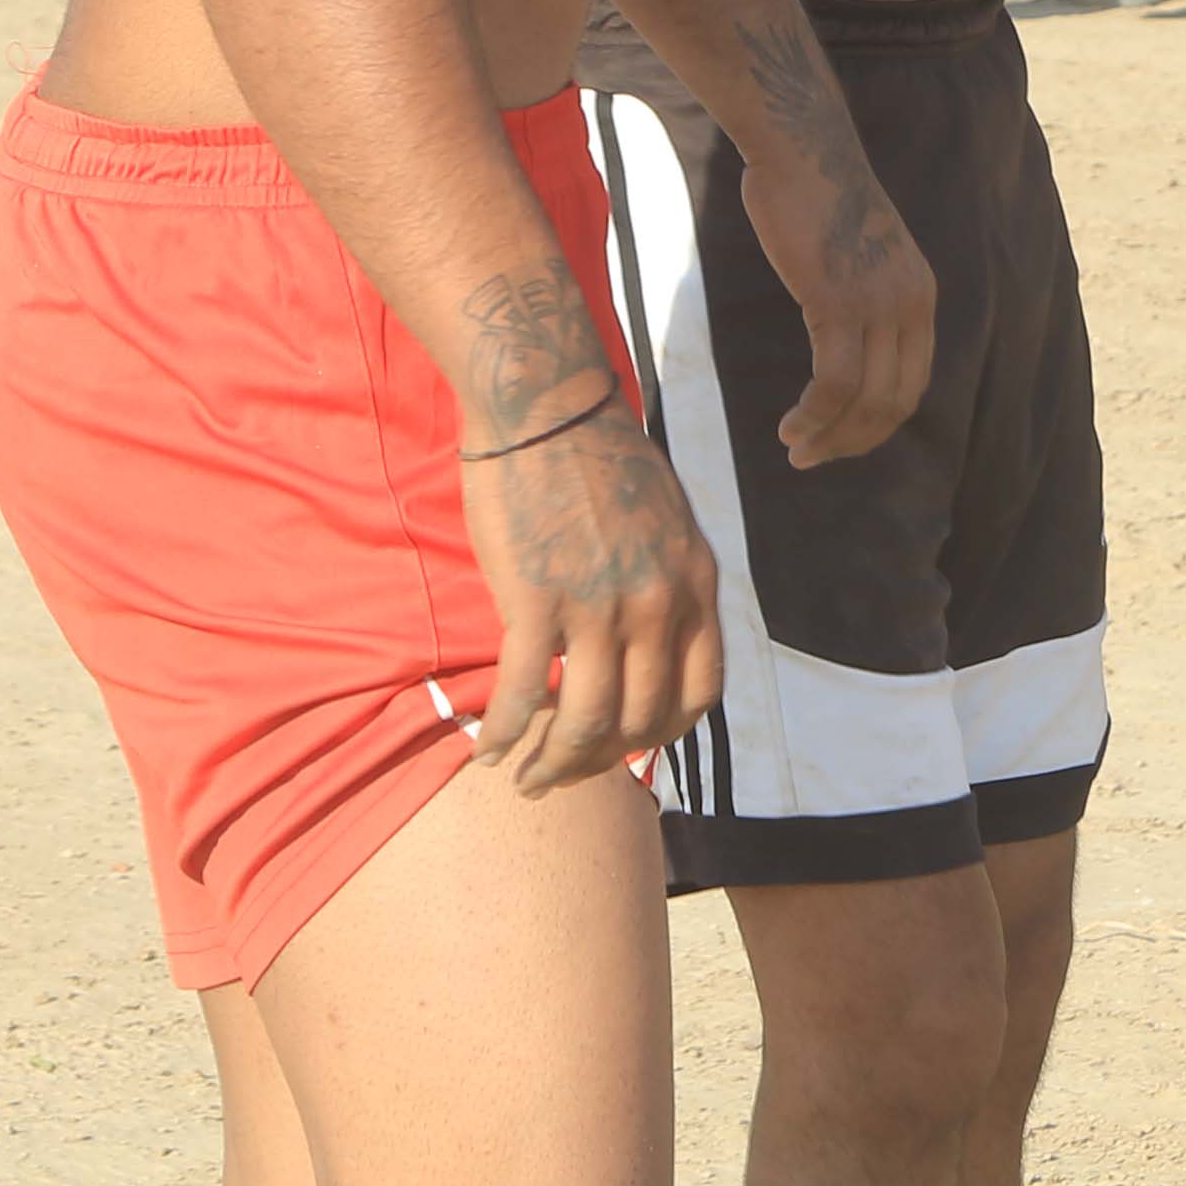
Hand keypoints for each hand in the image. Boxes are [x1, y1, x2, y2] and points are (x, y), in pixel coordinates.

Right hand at [460, 404, 720, 793]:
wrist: (545, 406)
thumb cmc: (597, 456)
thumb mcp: (668, 521)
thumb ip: (669, 584)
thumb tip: (653, 645)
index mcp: (695, 583)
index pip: (699, 694)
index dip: (664, 735)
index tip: (630, 747)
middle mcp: (658, 603)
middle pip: (641, 722)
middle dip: (602, 763)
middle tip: (565, 773)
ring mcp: (599, 605)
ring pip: (585, 724)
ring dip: (553, 766)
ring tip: (526, 779)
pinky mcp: (537, 600)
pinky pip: (522, 692)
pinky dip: (503, 733)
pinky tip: (485, 750)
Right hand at [737, 138, 932, 466]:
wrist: (803, 149)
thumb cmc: (817, 195)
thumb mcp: (859, 254)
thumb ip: (862, 295)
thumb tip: (839, 333)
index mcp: (919, 296)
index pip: (911, 383)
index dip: (877, 423)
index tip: (838, 438)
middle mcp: (910, 305)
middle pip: (894, 401)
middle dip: (854, 442)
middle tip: (812, 457)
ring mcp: (878, 305)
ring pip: (865, 401)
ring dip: (829, 437)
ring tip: (796, 450)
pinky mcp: (839, 302)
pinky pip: (833, 382)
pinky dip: (814, 415)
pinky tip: (792, 426)